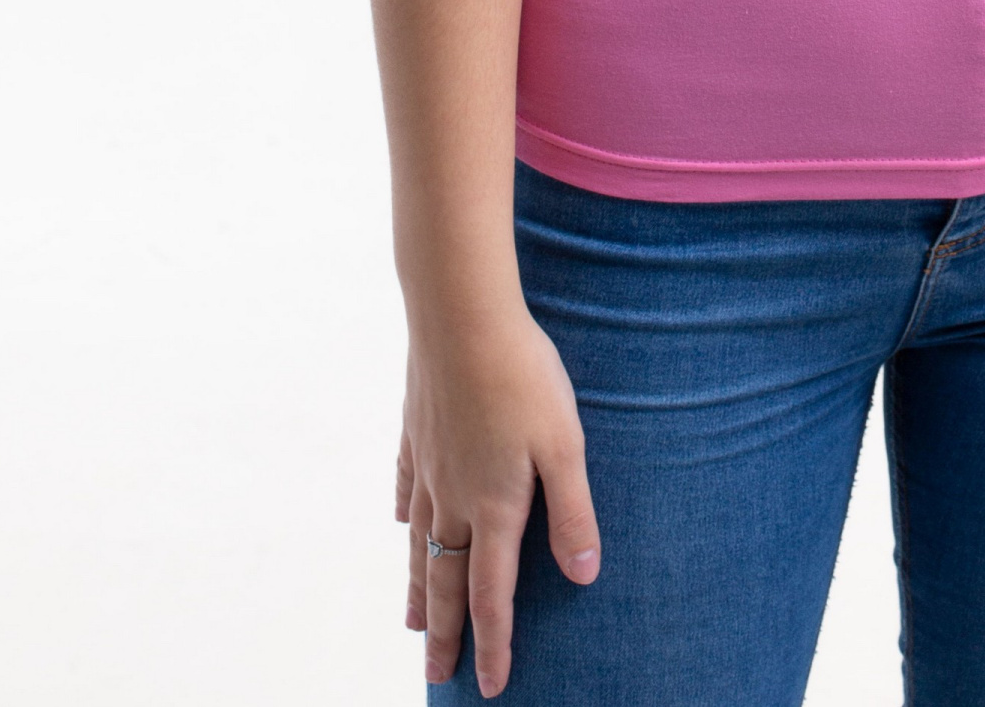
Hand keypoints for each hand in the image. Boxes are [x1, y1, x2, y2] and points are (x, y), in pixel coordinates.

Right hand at [394, 303, 600, 696]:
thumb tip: (584, 577)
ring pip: (420, 543)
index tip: (492, 686)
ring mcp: (428, 465)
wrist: (460, 315)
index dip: (494, 643)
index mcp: (494, 505)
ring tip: (412, 624)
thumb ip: (572, 512)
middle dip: (444, 633)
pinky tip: (400, 527)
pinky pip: (406, 489)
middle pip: (446, 580)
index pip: (491, 594)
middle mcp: (453, 496)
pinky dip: (404, 517)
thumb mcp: (565, 443)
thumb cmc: (524, 375)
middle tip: (437, 676)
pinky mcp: (415, 432)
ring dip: (419, 588)